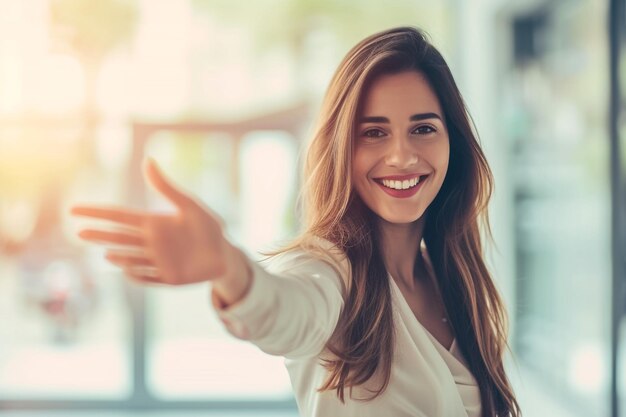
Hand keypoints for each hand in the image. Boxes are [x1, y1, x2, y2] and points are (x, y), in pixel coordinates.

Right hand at [71, 159, 250, 301]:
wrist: (225, 253)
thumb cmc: (208, 226)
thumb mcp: (189, 205)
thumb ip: (166, 188)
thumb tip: (147, 161)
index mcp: (153, 222)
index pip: (119, 216)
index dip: (97, 213)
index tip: (74, 210)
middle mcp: (151, 242)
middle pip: (119, 238)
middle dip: (100, 236)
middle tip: (79, 233)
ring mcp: (157, 261)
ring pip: (130, 258)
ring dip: (118, 257)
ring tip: (106, 253)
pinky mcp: (167, 278)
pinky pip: (147, 277)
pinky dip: (136, 274)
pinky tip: (127, 270)